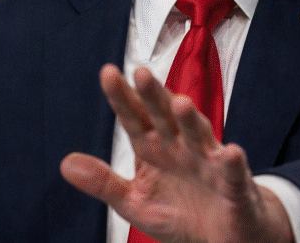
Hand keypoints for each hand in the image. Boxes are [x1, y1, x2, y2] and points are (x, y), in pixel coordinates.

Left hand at [60, 64, 292, 242]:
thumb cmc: (182, 213)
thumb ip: (103, 182)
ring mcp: (209, 164)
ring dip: (191, 120)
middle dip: (155, 96)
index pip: (135, 119)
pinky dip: (232, 162)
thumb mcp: (134, 201)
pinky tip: (229, 153)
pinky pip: (233, 172)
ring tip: (180, 103)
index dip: (123, 98)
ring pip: (200, 136)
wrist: (223, 236)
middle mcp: (182, 149)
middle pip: (166, 117)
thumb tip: (65, 163)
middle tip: (141, 73)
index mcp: (155, 150)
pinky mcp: (234, 185)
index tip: (108, 73)